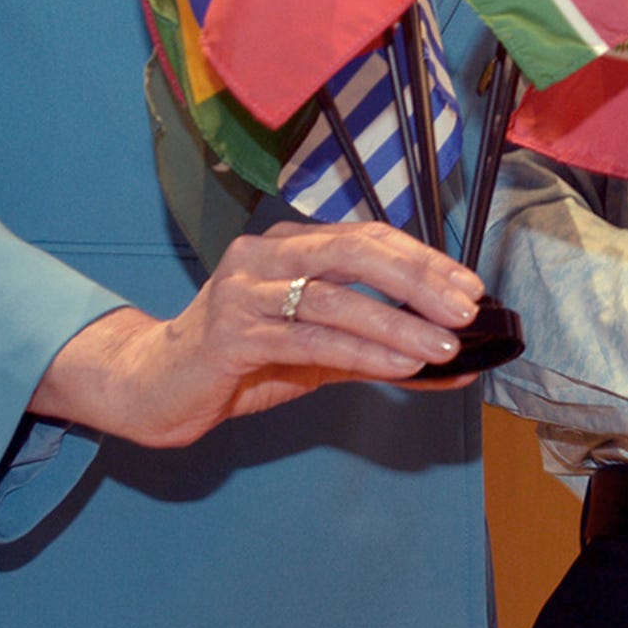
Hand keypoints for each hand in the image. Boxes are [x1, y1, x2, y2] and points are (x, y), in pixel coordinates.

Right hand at [29, 220, 487, 446]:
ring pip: (334, 298)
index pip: (370, 237)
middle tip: (464, 309)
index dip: (424, 260)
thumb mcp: (322, 355)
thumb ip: (384, 354)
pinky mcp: (230, 332)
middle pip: (357, 251)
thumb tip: (458, 365)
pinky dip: (360, 351)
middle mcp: (267, 255)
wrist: (157, 390)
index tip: (470, 288)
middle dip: (418, 279)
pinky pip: (308, 339)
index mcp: (292, 246)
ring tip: (442, 346)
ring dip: (396, 323)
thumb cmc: (243, 364)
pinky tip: (397, 365)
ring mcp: (245, 290)